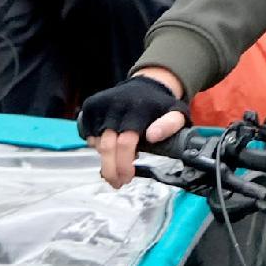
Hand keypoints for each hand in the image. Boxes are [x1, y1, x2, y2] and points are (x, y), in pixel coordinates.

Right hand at [81, 68, 186, 187]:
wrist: (146, 84)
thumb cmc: (160, 106)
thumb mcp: (176, 114)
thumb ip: (170, 126)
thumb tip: (153, 136)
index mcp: (137, 110)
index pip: (125, 143)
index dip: (124, 165)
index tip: (128, 177)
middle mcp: (115, 106)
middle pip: (107, 147)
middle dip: (111, 170)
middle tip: (117, 182)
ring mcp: (100, 106)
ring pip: (96, 143)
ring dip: (105, 159)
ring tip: (117, 163)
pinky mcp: (90, 107)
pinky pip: (88, 135)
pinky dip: (97, 146)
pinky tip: (110, 147)